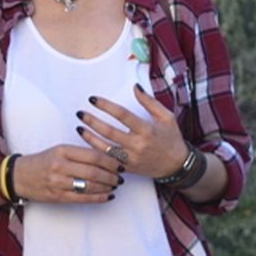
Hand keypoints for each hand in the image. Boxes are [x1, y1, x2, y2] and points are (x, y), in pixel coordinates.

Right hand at [12, 143, 121, 203]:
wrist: (19, 176)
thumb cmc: (42, 161)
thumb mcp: (58, 150)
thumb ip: (79, 153)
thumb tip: (105, 158)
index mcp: (62, 150)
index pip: (93, 155)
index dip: (110, 161)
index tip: (120, 163)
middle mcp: (60, 165)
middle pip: (94, 171)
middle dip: (111, 175)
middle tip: (121, 176)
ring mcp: (59, 182)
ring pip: (90, 185)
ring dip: (107, 187)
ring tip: (116, 185)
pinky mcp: (58, 197)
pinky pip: (83, 198)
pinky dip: (98, 198)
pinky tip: (107, 196)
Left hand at [75, 84, 189, 180]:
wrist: (177, 166)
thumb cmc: (172, 138)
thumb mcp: (166, 117)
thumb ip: (149, 102)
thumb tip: (135, 87)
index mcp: (147, 130)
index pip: (122, 115)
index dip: (106, 106)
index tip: (93, 99)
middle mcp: (137, 145)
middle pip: (109, 132)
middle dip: (92, 121)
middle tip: (80, 113)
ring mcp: (131, 159)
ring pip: (105, 149)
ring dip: (89, 138)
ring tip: (79, 127)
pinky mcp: (127, 169)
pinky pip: (108, 162)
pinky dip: (96, 153)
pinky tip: (87, 145)